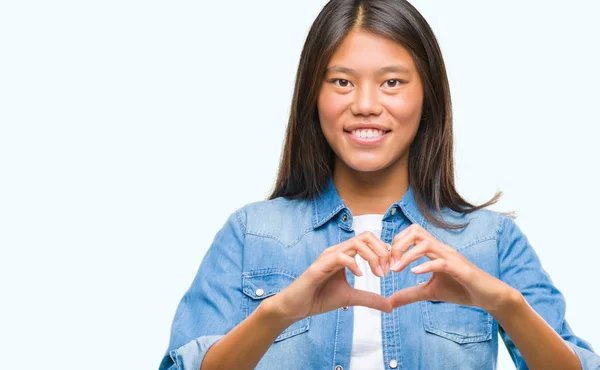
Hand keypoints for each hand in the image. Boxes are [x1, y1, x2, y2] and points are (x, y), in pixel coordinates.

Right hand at [268, 232, 392, 322]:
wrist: (296, 307)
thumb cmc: (319, 298)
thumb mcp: (351, 298)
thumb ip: (370, 299)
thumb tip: (390, 306)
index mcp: (344, 254)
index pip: (369, 241)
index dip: (384, 252)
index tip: (391, 269)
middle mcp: (337, 251)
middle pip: (366, 236)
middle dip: (382, 251)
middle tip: (387, 270)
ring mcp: (328, 257)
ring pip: (356, 243)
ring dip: (372, 257)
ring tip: (378, 274)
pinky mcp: (319, 266)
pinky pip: (340, 257)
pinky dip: (354, 264)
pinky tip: (360, 276)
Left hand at [387, 223, 514, 312]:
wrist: (488, 296)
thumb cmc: (460, 289)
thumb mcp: (430, 292)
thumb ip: (410, 294)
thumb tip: (389, 302)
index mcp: (434, 250)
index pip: (410, 233)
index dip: (395, 244)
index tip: (387, 262)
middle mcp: (441, 249)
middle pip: (415, 230)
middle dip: (398, 244)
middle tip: (390, 263)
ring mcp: (451, 257)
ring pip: (425, 243)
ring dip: (407, 255)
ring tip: (397, 269)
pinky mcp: (460, 269)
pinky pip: (440, 262)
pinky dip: (425, 266)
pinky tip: (414, 274)